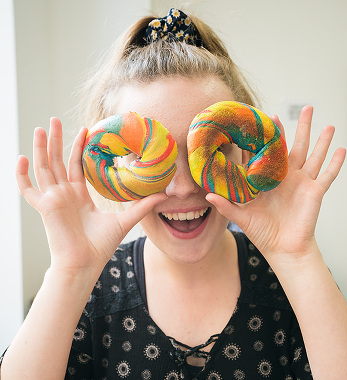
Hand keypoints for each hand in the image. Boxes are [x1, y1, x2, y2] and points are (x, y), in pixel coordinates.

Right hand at [16, 118, 165, 275]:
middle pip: (58, 161)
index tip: (84, 130)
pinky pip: (27, 190)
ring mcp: (53, 199)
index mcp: (80, 195)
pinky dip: (21, 175)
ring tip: (42, 128)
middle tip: (55, 120)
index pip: (77, 166)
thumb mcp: (125, 221)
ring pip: (44, 168)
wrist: (85, 264)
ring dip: (42, 149)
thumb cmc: (101, 246)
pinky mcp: (44, 208)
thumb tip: (164, 194)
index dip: (78, 148)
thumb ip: (142, 206)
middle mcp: (65, 194)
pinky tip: (21, 158)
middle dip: (57, 140)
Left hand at [206, 106, 345, 264]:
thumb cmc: (262, 233)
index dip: (266, 137)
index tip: (263, 119)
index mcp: (268, 179)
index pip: (267, 152)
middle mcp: (286, 177)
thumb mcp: (242, 217)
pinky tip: (342, 148)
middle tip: (304, 108)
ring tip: (327, 123)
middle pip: (294, 146)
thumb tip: (207, 194)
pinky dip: (336, 163)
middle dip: (299, 127)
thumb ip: (226, 205)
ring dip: (321, 140)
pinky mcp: (315, 192)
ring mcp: (302, 183)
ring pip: (314, 155)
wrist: (282, 248)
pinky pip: (328, 175)